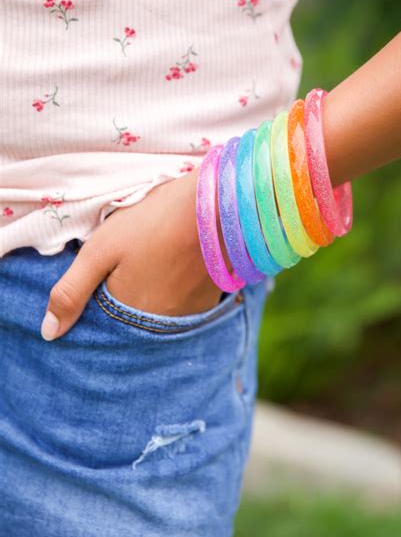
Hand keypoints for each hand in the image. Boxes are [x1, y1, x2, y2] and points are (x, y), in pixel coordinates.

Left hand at [40, 168, 222, 340]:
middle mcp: (162, 324)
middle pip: (133, 319)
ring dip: (151, 294)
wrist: (215, 203)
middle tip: (129, 262)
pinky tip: (173, 263)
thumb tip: (48, 334)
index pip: (103, 324)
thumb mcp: (101, 250)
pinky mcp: (210, 299)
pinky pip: (183, 305)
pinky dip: (174, 290)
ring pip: (158, 312)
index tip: (102, 273)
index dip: (97, 299)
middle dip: (125, 297)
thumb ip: (72, 291)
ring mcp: (190, 313)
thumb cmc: (152, 221)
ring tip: (151, 260)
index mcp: (130, 315)